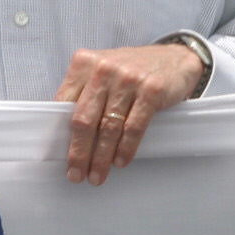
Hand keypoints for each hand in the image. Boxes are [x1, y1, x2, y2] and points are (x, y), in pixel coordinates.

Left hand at [54, 43, 206, 185]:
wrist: (174, 58)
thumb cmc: (131, 70)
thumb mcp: (102, 72)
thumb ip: (83, 94)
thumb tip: (65, 135)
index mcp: (84, 63)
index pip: (64, 104)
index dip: (60, 135)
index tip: (61, 157)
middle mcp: (103, 68)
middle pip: (85, 119)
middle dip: (79, 153)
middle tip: (77, 176)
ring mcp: (128, 78)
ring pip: (109, 127)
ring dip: (102, 157)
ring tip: (97, 175)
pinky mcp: (151, 90)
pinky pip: (134, 127)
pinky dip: (126, 148)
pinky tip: (120, 161)